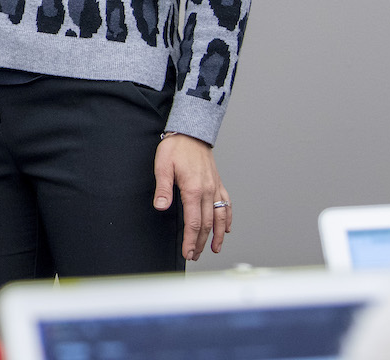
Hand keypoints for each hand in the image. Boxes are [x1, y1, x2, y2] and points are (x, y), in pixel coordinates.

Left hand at [153, 133, 231, 260]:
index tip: (188, 252)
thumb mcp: (162, 166)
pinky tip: (226, 229)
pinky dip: (228, 220)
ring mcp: (216, 189)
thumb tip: (161, 207)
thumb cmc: (176, 148)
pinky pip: (227, 205)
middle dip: (200, 242)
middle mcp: (208, 191)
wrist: (191, 133)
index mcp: (194, 189)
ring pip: (220, 217)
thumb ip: (163, 188)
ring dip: (217, 236)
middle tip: (194, 255)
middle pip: (207, 224)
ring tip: (213, 249)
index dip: (191, 240)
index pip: (194, 222)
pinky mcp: (218, 185)